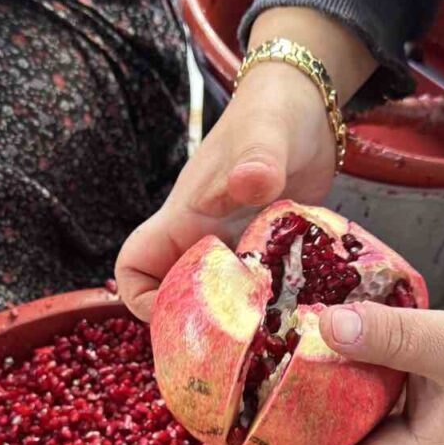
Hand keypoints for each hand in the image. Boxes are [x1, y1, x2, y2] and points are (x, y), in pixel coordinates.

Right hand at [115, 61, 336, 319]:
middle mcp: (204, 238)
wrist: (308, 101)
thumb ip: (257, 160)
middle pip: (177, 297)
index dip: (142, 300)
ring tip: (274, 336)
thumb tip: (250, 182)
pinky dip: (276, 302)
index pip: (135, 268)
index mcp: (185, 219)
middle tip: (238, 343)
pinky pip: (262, 288)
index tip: (179, 318)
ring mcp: (237, 245)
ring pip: (222, 299)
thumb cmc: (274, 113)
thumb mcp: (266, 137)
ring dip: (242, 320)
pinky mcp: (269, 249)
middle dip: (198, 325)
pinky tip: (305, 310)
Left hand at [199, 273, 443, 444]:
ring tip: (222, 411)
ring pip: (320, 442)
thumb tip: (325, 326)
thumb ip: (395, 337)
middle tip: (203, 437)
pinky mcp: (385, 399)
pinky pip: (332, 407)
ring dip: (272, 432)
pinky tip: (268, 372)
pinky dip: (298, 395)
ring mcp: (387, 428)